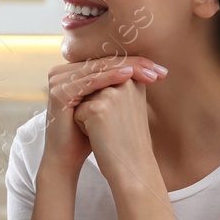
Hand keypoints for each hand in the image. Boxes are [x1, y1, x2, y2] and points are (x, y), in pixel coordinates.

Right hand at [41, 56, 165, 179]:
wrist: (67, 158)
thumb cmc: (88, 134)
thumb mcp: (104, 105)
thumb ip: (116, 86)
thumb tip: (148, 69)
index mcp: (71, 72)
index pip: (108, 61)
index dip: (135, 63)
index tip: (161, 71)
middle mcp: (61, 72)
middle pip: (104, 62)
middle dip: (136, 65)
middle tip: (160, 71)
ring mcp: (57, 81)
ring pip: (99, 69)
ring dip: (128, 69)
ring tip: (151, 74)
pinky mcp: (58, 91)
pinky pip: (90, 81)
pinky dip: (110, 77)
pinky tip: (129, 76)